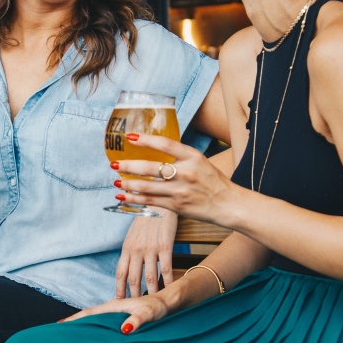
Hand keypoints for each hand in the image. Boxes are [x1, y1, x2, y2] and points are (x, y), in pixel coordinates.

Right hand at [64, 292, 169, 333]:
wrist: (169, 303)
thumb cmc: (159, 308)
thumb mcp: (149, 314)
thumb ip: (137, 320)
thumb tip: (124, 330)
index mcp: (114, 306)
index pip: (89, 313)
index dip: (74, 320)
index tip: (58, 326)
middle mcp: (112, 309)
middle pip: (88, 317)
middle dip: (73, 324)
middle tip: (57, 334)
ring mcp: (116, 314)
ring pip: (95, 321)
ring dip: (83, 328)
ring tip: (70, 337)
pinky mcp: (121, 319)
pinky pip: (103, 325)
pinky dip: (94, 330)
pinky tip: (92, 338)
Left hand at [113, 134, 237, 225]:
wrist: (227, 204)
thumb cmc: (213, 180)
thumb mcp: (200, 161)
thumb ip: (180, 156)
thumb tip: (155, 148)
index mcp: (193, 157)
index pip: (165, 144)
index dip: (145, 140)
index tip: (129, 137)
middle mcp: (186, 173)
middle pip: (151, 168)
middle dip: (129, 166)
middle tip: (114, 163)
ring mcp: (180, 191)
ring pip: (147, 187)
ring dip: (128, 184)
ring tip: (116, 181)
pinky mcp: (176, 206)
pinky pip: (150, 201)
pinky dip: (134, 199)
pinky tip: (123, 196)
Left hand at [117, 209, 176, 297]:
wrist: (160, 201)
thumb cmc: (148, 217)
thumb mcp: (134, 233)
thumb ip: (132, 249)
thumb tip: (130, 264)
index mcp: (127, 247)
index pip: (120, 273)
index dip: (119, 288)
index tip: (119, 301)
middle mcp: (136, 250)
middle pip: (133, 279)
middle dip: (134, 296)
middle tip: (135, 310)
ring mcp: (150, 249)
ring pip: (149, 278)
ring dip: (151, 294)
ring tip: (152, 305)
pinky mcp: (165, 246)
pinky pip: (166, 270)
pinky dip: (168, 283)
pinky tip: (169, 290)